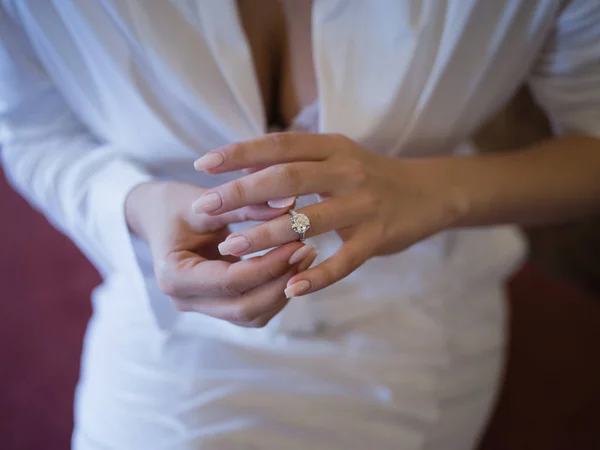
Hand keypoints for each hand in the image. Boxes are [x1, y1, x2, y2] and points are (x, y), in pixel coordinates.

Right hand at [125, 180, 317, 326]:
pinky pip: (253, 310)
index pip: (231, 281)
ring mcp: (202, 307)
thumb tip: (290, 204)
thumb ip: (245, 204)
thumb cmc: (175, 205)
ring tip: (306, 255)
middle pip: (245, 307)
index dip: (269, 265)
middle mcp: (185, 300)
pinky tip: (293, 265)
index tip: (298, 242)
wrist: (157, 217)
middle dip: (281, 282)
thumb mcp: (205, 199)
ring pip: (253, 315)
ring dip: (283, 290)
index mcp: (174, 275)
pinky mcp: (218, 306)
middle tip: (308, 250)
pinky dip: (276, 292)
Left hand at [191, 133, 466, 296]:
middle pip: (287, 180)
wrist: (429, 192)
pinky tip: (291, 289)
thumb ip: (298, 161)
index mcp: (333, 147)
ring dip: (266, 236)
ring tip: (231, 250)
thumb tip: (245, 169)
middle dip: (241, 194)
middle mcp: (348, 171)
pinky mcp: (378, 237)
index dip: (240, 153)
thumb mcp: (337, 157)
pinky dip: (317, 276)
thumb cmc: (370, 176)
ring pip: (308, 222)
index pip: (280, 144)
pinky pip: (343, 261)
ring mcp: (364, 205)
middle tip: (205, 208)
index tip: (203, 164)